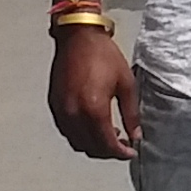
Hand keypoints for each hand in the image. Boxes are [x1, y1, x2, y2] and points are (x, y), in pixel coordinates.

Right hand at [48, 18, 141, 161]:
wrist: (78, 37)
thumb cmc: (103, 55)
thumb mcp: (126, 83)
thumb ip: (131, 113)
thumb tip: (135, 134)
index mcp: (94, 109)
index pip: (106, 144)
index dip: (120, 153)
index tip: (130, 151)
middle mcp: (74, 114)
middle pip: (90, 148)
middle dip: (107, 151)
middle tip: (122, 144)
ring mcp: (61, 110)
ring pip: (76, 142)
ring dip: (93, 145)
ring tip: (108, 135)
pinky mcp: (54, 105)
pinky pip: (67, 130)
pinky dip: (80, 135)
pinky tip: (92, 125)